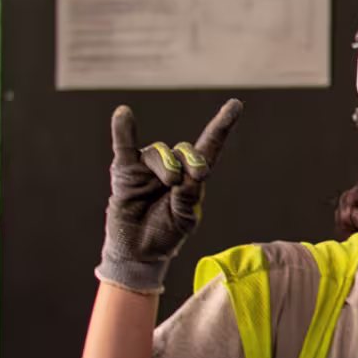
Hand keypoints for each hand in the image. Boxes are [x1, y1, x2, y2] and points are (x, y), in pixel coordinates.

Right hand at [95, 100, 243, 293]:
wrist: (139, 252)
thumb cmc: (166, 234)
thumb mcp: (185, 218)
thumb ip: (189, 197)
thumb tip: (186, 174)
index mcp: (192, 178)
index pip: (209, 147)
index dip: (222, 126)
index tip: (235, 105)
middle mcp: (171, 167)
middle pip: (186, 149)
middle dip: (193, 159)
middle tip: (197, 176)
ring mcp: (147, 168)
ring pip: (160, 152)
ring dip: (167, 165)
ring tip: (170, 184)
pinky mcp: (125, 172)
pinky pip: (123, 147)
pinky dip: (122, 130)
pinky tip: (124, 114)